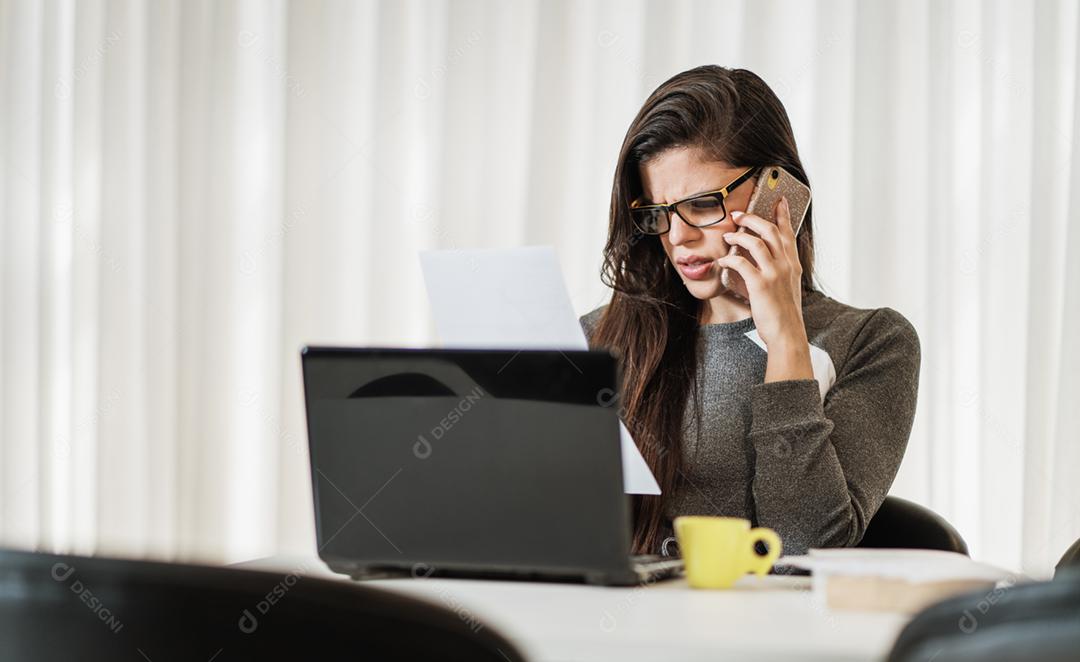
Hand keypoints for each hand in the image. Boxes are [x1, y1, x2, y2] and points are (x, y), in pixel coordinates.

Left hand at [715, 197, 812, 380]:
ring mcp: (774, 274)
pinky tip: (722, 261)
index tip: (778, 200)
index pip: (788, 232)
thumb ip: (778, 271)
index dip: (782, 214)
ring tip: (727, 236)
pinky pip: (741, 263)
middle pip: (769, 230)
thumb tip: (761, 260)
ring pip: (755, 242)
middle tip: (738, 215)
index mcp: (793, 264)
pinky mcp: (761, 285)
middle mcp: (786, 265)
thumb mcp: (787, 287)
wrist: (787, 333)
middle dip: (752, 218)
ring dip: (738, 235)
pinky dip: (729, 259)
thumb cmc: (784, 313)